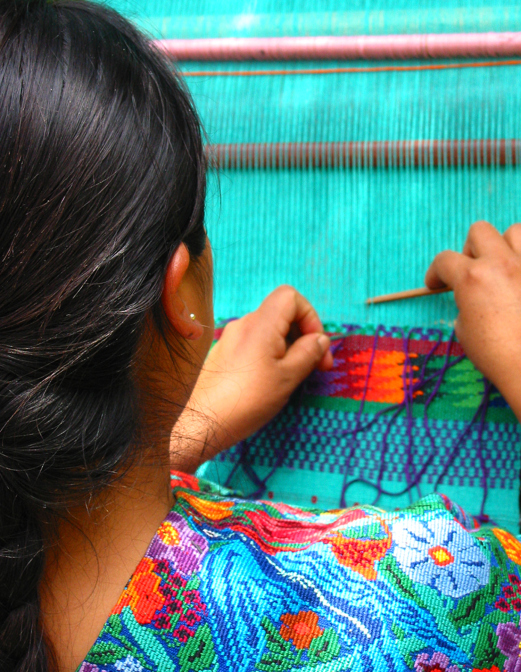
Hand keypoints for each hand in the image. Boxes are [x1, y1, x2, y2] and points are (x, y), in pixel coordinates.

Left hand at [170, 286, 332, 471]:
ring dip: (289, 346)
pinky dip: (272, 353)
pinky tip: (273, 380)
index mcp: (260, 325)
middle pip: (282, 313)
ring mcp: (232, 338)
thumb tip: (321, 339)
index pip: (290, 297)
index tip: (317, 345)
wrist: (203, 422)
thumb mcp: (287, 378)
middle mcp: (243, 324)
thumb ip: (308, 353)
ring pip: (270, 330)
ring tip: (295, 376)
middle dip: (304, 334)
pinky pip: (256, 343)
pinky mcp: (225, 353)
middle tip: (317, 366)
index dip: (310, 316)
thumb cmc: (247, 400)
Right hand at [425, 221, 520, 416]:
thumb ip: (466, 303)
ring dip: (505, 246)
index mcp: (472, 278)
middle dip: (471, 250)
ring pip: (515, 231)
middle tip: (472, 271)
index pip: (445, 260)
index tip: (436, 285)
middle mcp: (502, 264)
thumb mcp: (465, 330)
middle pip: (480, 232)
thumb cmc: (498, 356)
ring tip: (504, 269)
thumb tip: (473, 297)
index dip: (436, 272)